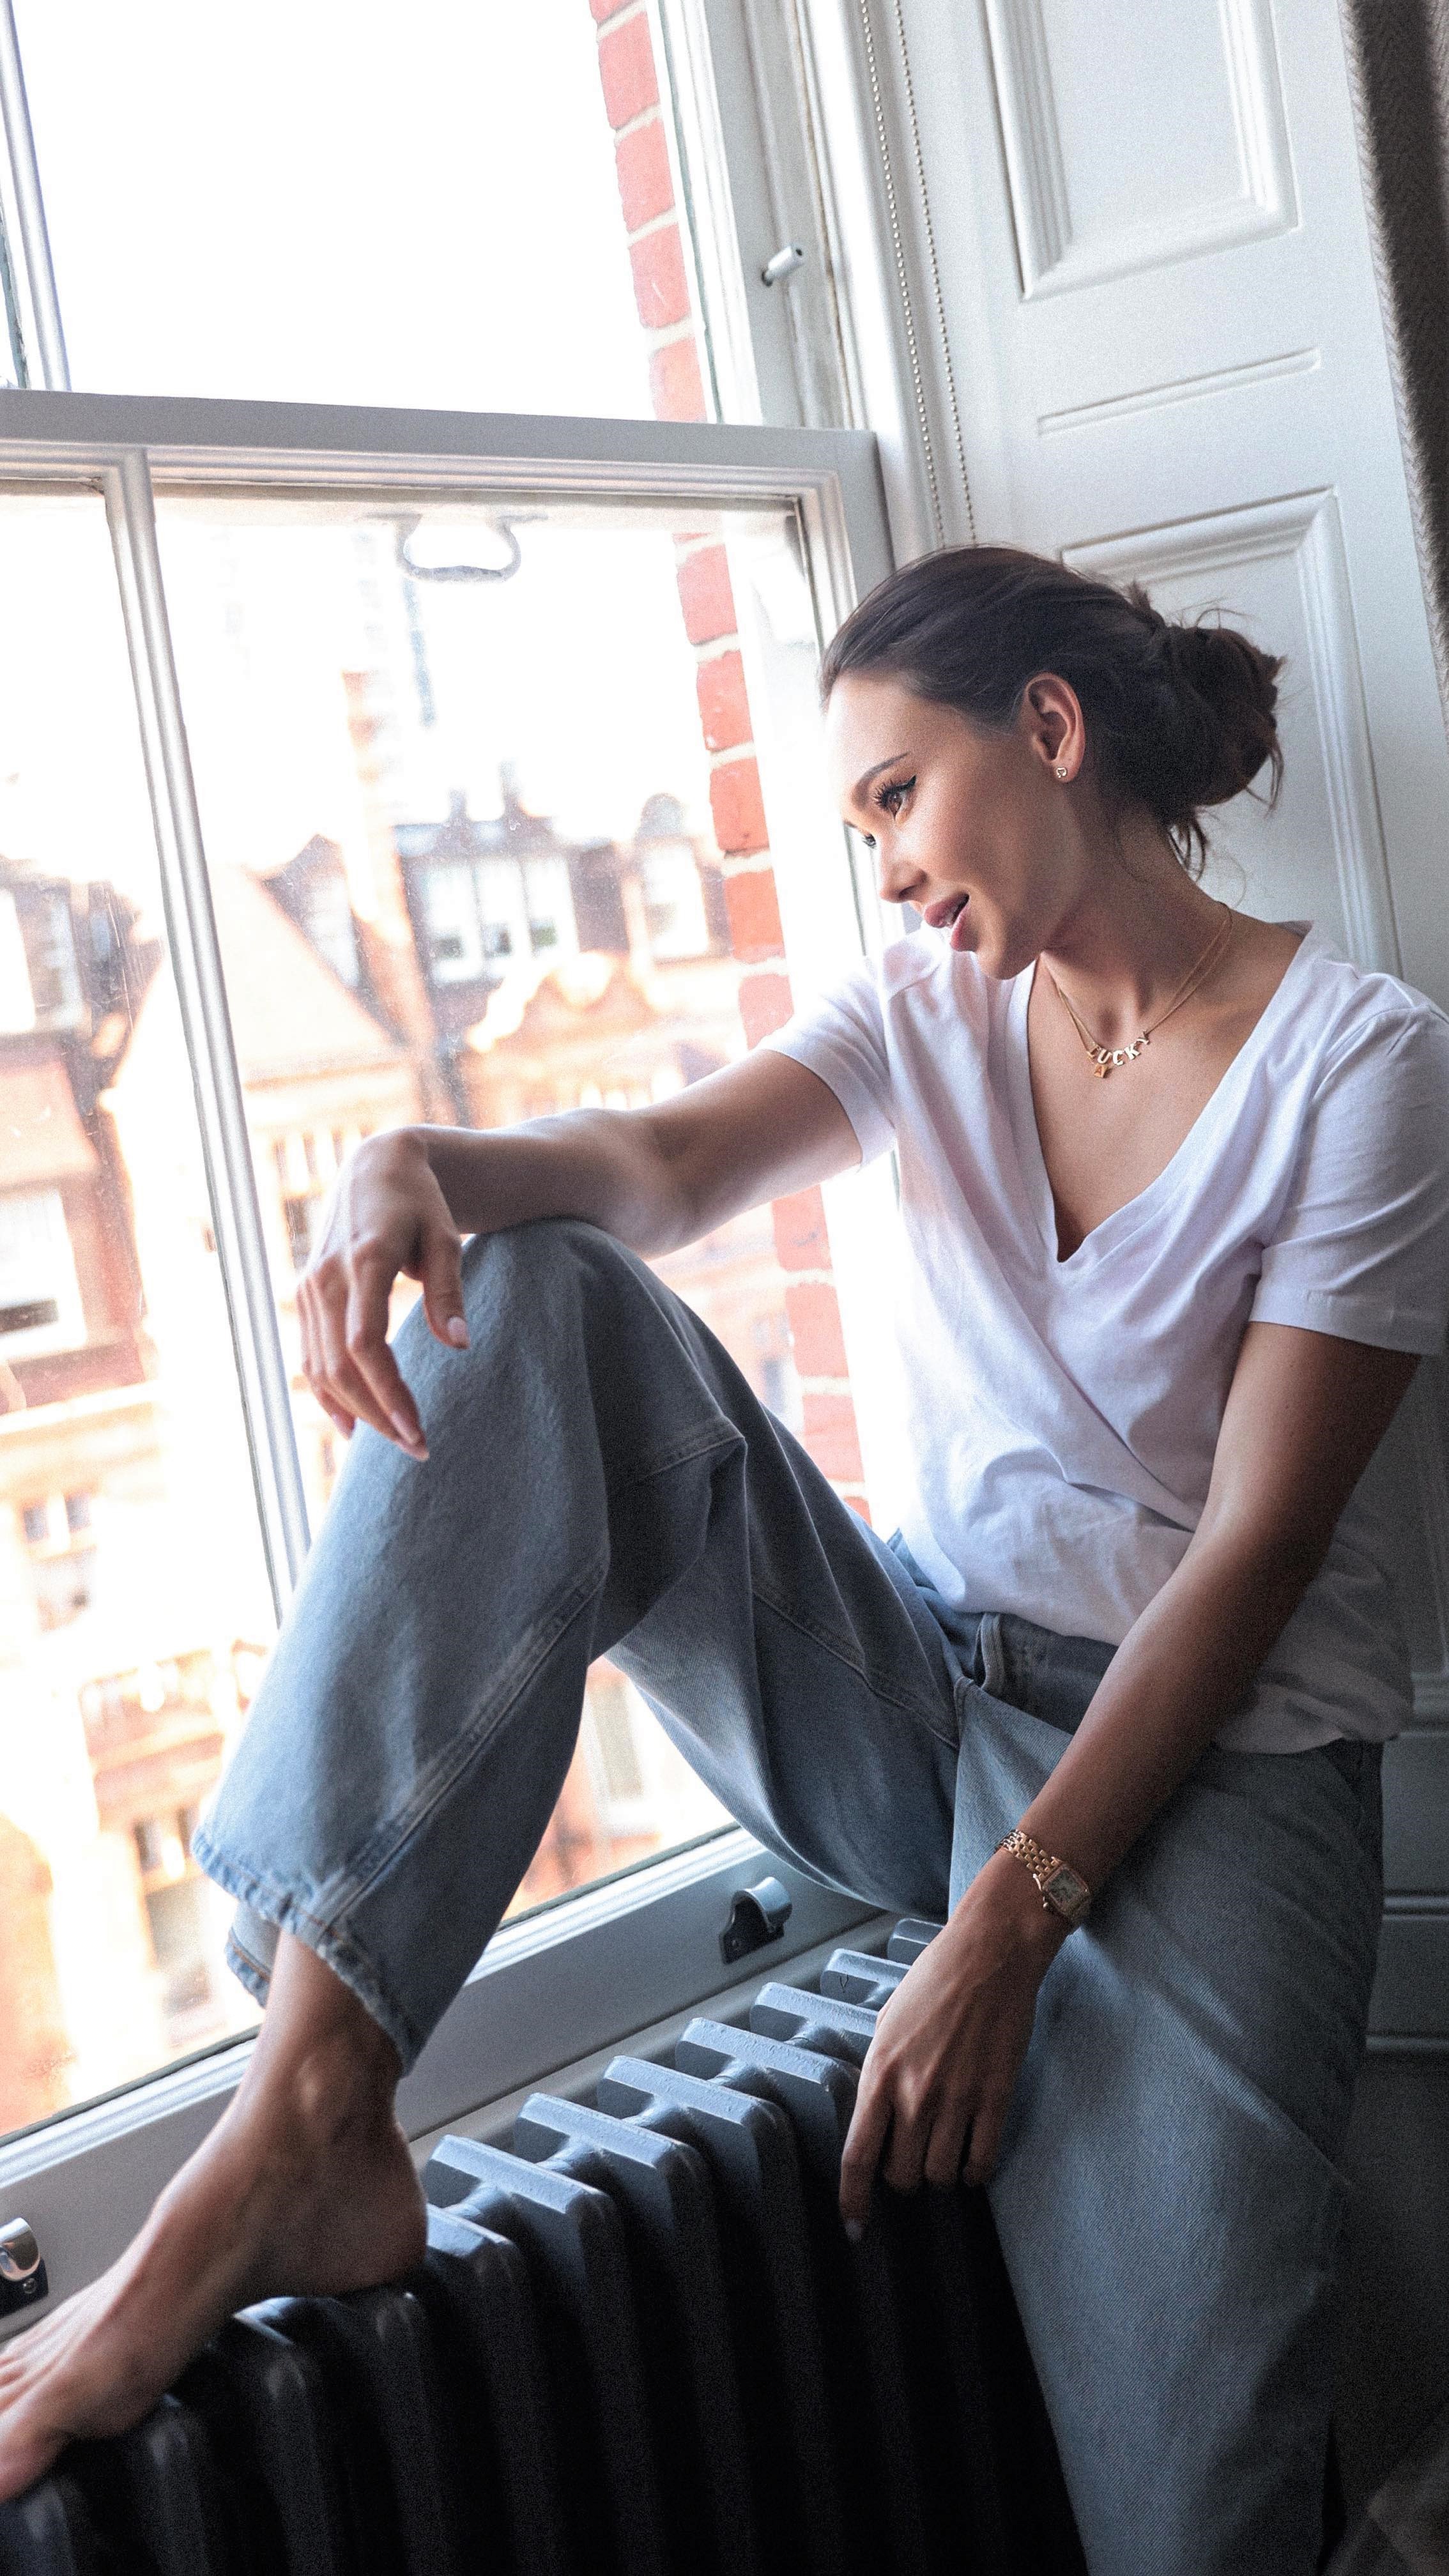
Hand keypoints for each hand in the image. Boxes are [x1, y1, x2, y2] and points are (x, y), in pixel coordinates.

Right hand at [298, 1129, 468, 1459]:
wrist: (375, 1169)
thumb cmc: (421, 1205)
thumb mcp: (444, 1239)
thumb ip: (449, 1292)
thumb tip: (459, 1346)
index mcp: (364, 1261)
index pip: (365, 1343)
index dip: (387, 1392)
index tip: (416, 1429)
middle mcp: (327, 1277)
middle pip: (341, 1366)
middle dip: (377, 1414)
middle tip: (418, 1447)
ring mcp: (310, 1287)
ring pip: (321, 1367)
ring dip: (356, 1411)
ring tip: (397, 1440)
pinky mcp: (306, 1295)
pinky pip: (310, 1356)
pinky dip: (327, 1394)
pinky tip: (351, 1426)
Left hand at [838, 1850, 1065, 2233]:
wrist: (990, 1954)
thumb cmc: (935, 1979)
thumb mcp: (888, 2021)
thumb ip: (880, 2071)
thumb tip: (874, 2113)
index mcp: (880, 2072)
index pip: (858, 2156)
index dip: (853, 2200)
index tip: (855, 2226)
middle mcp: (915, 2093)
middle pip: (902, 2176)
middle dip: (903, 2180)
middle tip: (911, 2162)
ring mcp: (958, 2098)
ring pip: (941, 2175)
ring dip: (940, 2176)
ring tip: (943, 2156)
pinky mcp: (996, 2096)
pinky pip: (982, 2160)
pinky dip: (974, 2170)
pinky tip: (972, 2159)